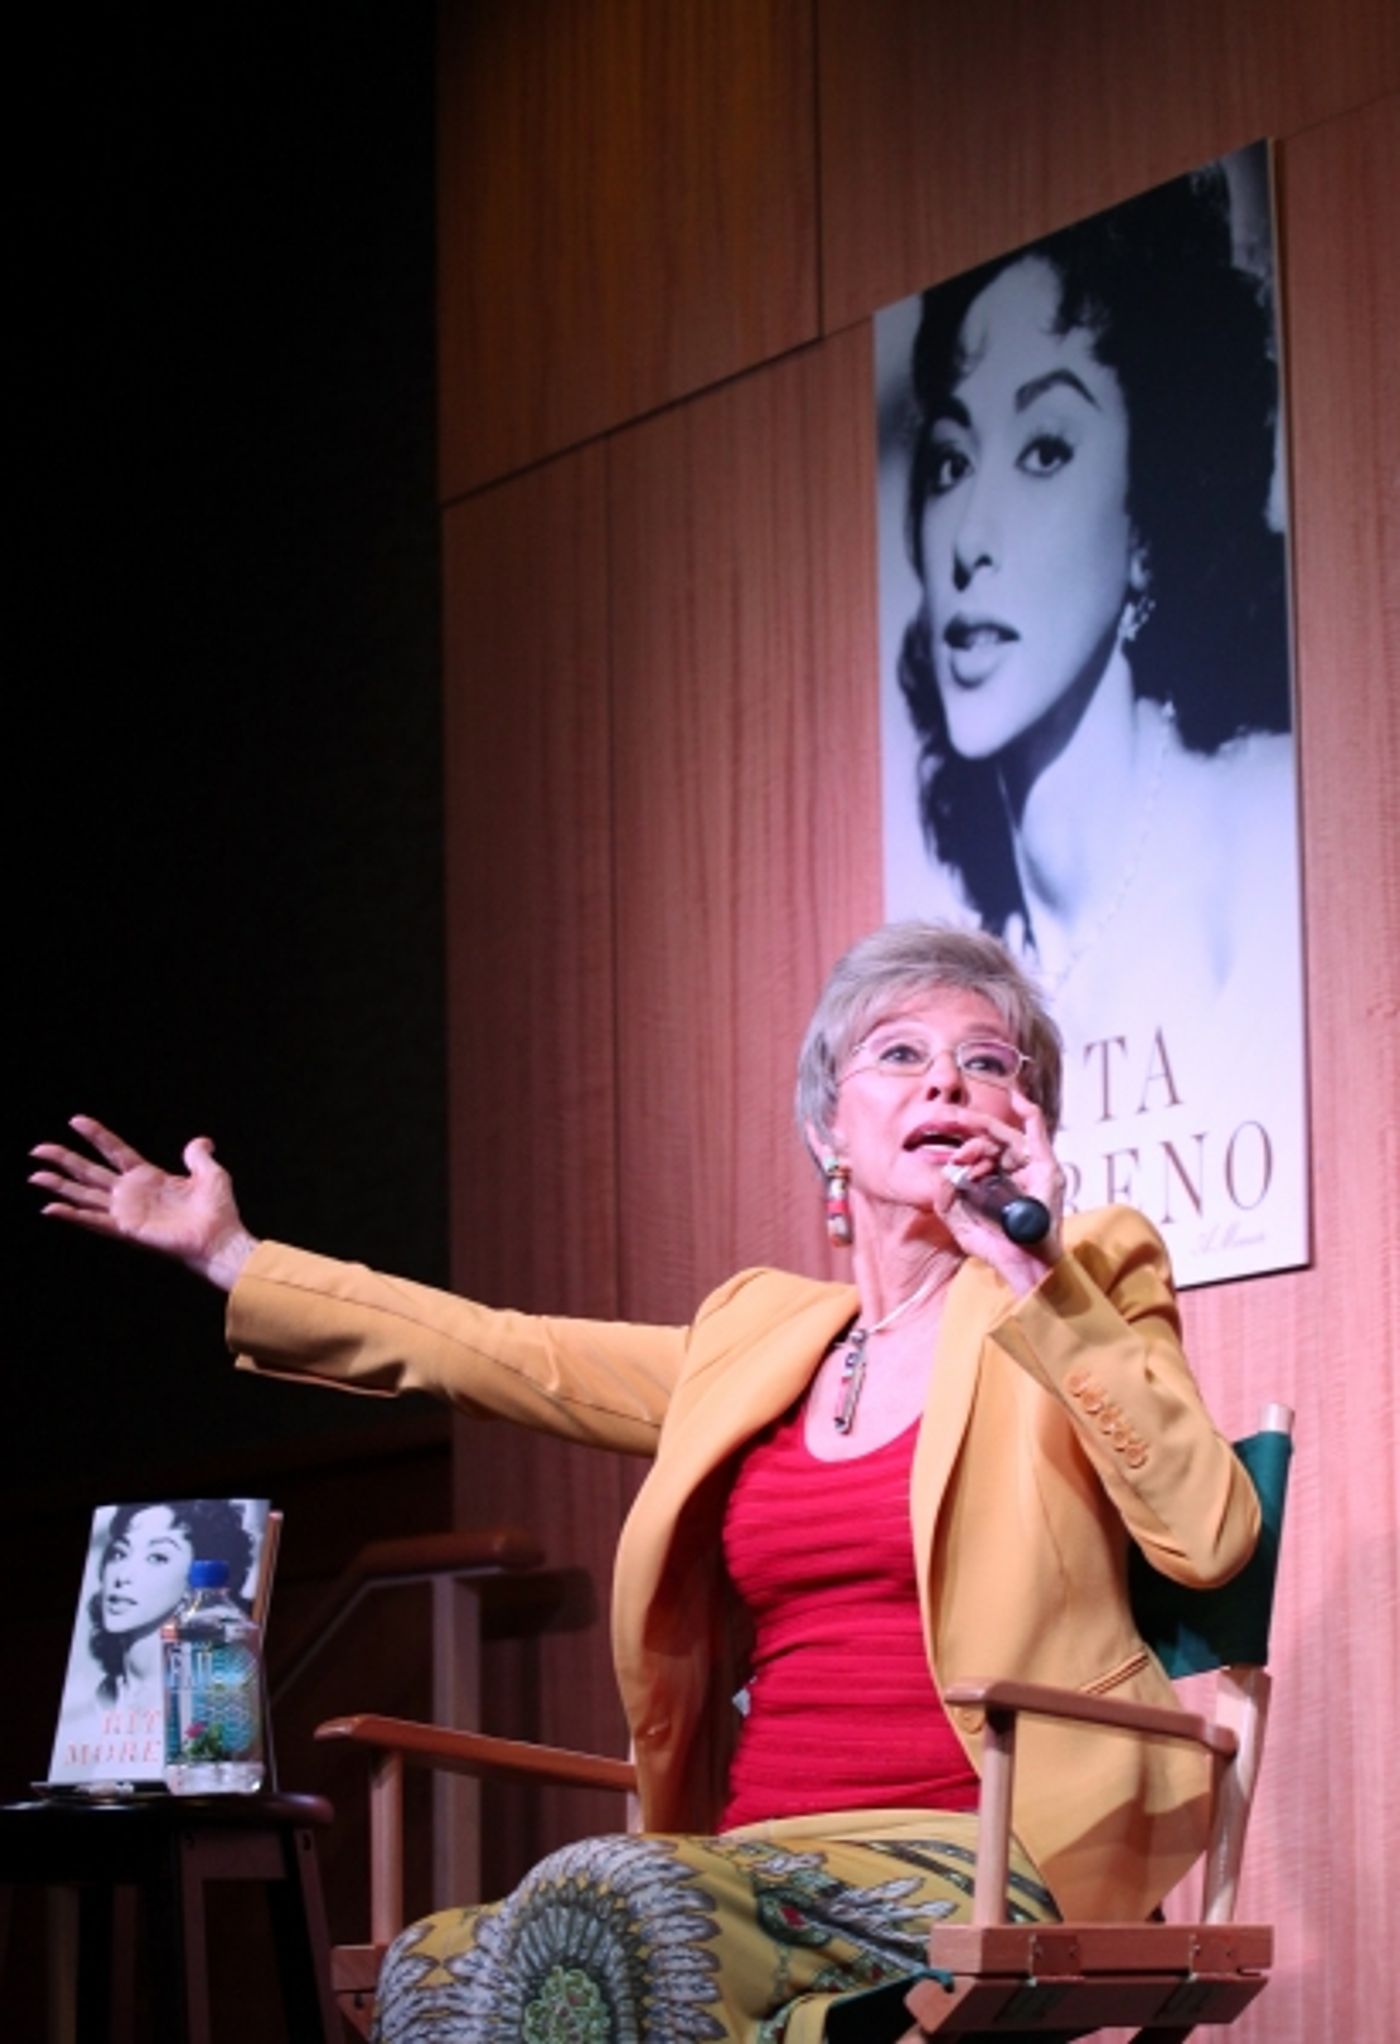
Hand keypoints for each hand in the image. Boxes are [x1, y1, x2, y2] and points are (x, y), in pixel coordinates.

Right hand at [30, 1115, 258, 1290]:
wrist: (220, 1240)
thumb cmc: (218, 1212)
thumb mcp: (211, 1174)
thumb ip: (198, 1156)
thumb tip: (201, 1141)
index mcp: (149, 1177)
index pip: (115, 1151)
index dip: (96, 1135)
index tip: (76, 1120)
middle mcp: (132, 1194)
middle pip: (90, 1172)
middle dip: (64, 1159)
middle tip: (37, 1149)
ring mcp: (127, 1212)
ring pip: (84, 1195)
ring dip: (59, 1186)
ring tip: (35, 1175)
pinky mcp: (127, 1229)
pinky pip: (94, 1221)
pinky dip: (72, 1216)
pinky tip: (50, 1208)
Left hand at [931, 1088, 1064, 1290]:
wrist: (1021, 1266)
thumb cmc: (996, 1247)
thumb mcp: (960, 1221)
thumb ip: (946, 1198)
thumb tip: (945, 1173)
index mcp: (995, 1178)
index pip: (977, 1147)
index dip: (956, 1138)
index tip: (933, 1131)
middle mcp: (1015, 1170)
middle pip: (989, 1137)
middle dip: (963, 1125)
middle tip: (942, 1118)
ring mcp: (1032, 1168)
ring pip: (1004, 1138)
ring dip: (979, 1139)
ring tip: (964, 1156)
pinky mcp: (1047, 1170)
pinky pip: (1039, 1134)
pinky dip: (1029, 1113)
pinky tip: (1016, 1096)